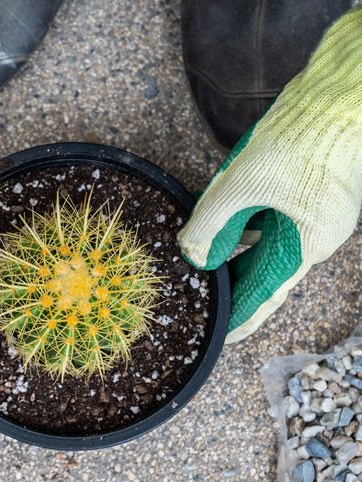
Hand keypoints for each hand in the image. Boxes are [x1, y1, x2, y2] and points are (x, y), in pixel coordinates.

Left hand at [178, 7, 361, 343]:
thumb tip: (189, 255)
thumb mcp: (242, 185)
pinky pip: (268, 219)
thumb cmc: (302, 141)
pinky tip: (218, 224)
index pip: (265, 294)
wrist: (340, 96)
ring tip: (201, 263)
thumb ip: (210, 223)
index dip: (241, 317)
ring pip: (263, 242)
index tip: (222, 337)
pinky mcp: (304, 192)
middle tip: (202, 299)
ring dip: (232, 251)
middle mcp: (311, 236)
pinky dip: (243, 225)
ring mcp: (311, 214)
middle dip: (232, 283)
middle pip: (263, 270)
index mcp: (305, 245)